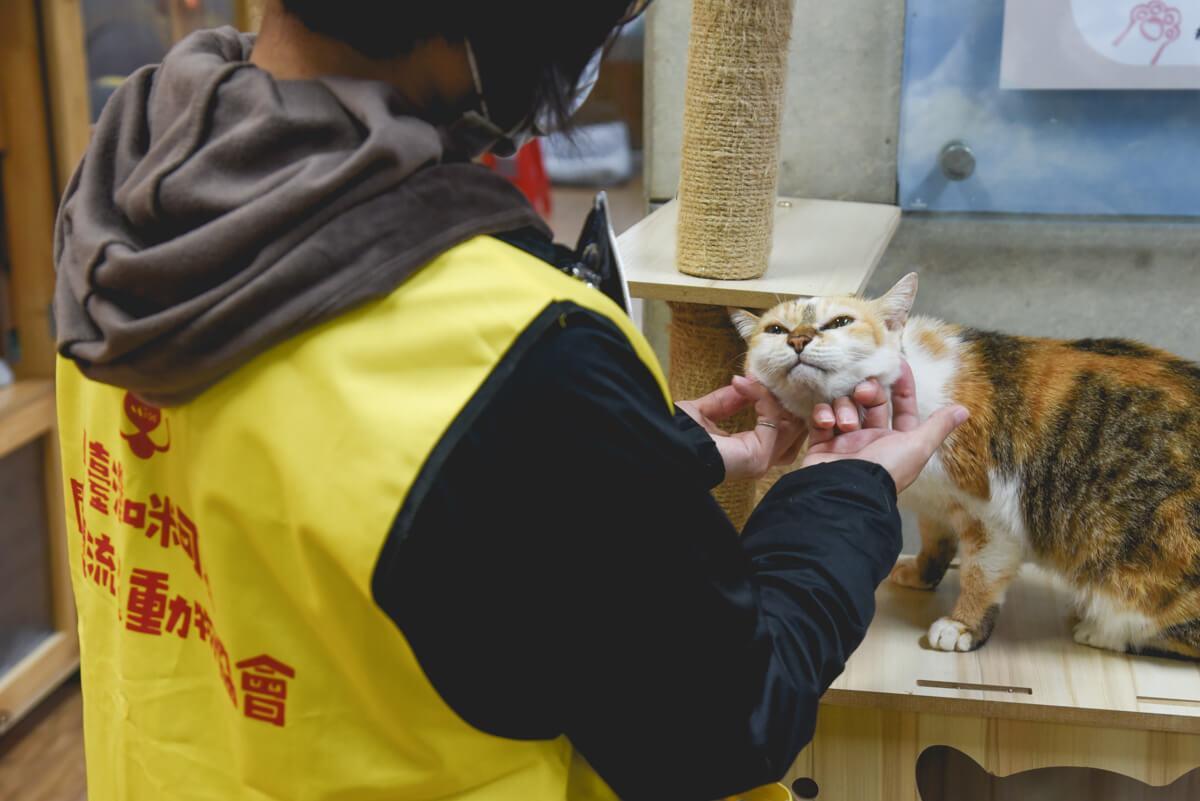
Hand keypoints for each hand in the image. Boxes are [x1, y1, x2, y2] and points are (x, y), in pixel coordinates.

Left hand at [677, 376, 806, 481]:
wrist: (666, 444)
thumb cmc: (678, 434)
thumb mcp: (704, 412)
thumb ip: (727, 400)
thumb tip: (745, 382)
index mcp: (745, 451)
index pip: (778, 428)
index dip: (771, 400)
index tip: (753, 376)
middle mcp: (759, 458)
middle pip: (793, 428)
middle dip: (785, 398)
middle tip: (772, 376)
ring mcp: (762, 459)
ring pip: (790, 423)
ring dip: (775, 395)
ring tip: (758, 379)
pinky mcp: (760, 455)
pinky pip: (773, 418)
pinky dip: (762, 397)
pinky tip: (745, 386)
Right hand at [802, 360, 967, 491]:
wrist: (843, 491)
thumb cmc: (885, 469)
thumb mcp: (918, 447)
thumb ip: (938, 426)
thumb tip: (964, 411)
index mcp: (895, 440)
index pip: (902, 407)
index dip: (902, 385)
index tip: (896, 362)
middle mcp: (870, 439)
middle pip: (870, 402)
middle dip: (868, 392)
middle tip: (864, 392)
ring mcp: (844, 441)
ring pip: (845, 407)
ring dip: (845, 408)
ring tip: (845, 425)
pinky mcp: (820, 445)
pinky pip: (820, 419)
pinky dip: (823, 416)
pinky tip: (827, 423)